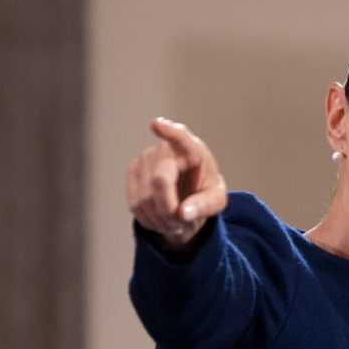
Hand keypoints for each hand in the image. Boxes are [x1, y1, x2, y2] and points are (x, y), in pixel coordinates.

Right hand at [126, 117, 227, 249]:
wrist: (188, 194)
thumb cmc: (205, 192)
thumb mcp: (216, 201)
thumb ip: (205, 205)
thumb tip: (183, 213)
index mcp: (193, 150)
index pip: (180, 137)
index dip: (168, 132)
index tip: (156, 124)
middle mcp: (166, 148)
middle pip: (159, 181)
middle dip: (169, 210)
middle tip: (182, 225)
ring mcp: (146, 157)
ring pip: (144, 198)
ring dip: (160, 219)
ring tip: (174, 223)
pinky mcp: (133, 170)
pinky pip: (135, 203)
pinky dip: (148, 219)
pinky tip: (159, 219)